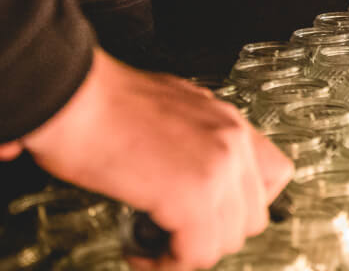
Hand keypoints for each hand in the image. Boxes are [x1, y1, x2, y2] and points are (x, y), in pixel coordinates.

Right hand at [21, 50, 290, 269]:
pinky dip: (167, 263)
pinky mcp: (191, 196)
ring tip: (152, 244)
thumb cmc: (102, 101)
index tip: (212, 216)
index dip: (242, 206)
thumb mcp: (170, 109)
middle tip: (174, 234)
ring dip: (188, 252)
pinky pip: (196, 253)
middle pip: (253, 216)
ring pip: (227, 240)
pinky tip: (141, 252)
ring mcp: (217, 168)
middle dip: (213, 235)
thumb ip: (192, 140)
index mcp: (228, 121)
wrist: (73, 94)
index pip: (275, 175)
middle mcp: (232, 142)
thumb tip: (184, 172)